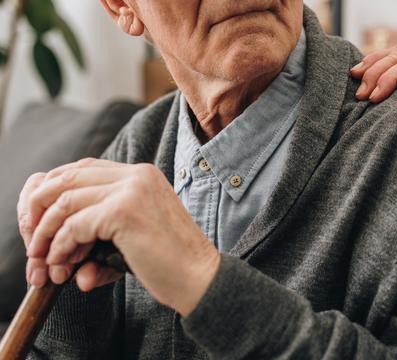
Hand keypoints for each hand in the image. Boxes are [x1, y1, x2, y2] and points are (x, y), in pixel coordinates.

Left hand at [18, 158, 219, 315]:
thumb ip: (102, 219)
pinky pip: (73, 226)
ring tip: (45, 260)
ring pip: (65, 201)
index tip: (40, 219)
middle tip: (34, 240)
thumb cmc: (170, 260)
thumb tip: (55, 234)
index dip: (54, 190)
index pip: (83, 168)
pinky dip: (61, 247)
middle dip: (40, 209)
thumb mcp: (135, 228)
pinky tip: (66, 265)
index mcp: (142, 174)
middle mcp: (136, 174)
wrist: (199, 277)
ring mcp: (131, 190)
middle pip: (67, 177)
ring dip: (47, 233)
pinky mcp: (124, 212)